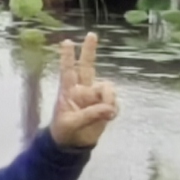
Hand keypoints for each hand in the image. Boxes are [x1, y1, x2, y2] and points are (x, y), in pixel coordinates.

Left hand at [47, 33, 119, 148]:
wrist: (73, 144)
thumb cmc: (64, 131)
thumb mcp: (72, 124)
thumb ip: (90, 115)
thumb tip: (109, 108)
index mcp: (68, 91)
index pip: (67, 70)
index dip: (67, 56)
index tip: (67, 41)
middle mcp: (82, 89)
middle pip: (87, 66)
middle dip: (89, 51)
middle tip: (91, 35)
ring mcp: (94, 96)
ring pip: (107, 87)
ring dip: (109, 97)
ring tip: (107, 112)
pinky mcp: (105, 106)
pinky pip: (114, 102)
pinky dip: (114, 108)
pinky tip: (109, 116)